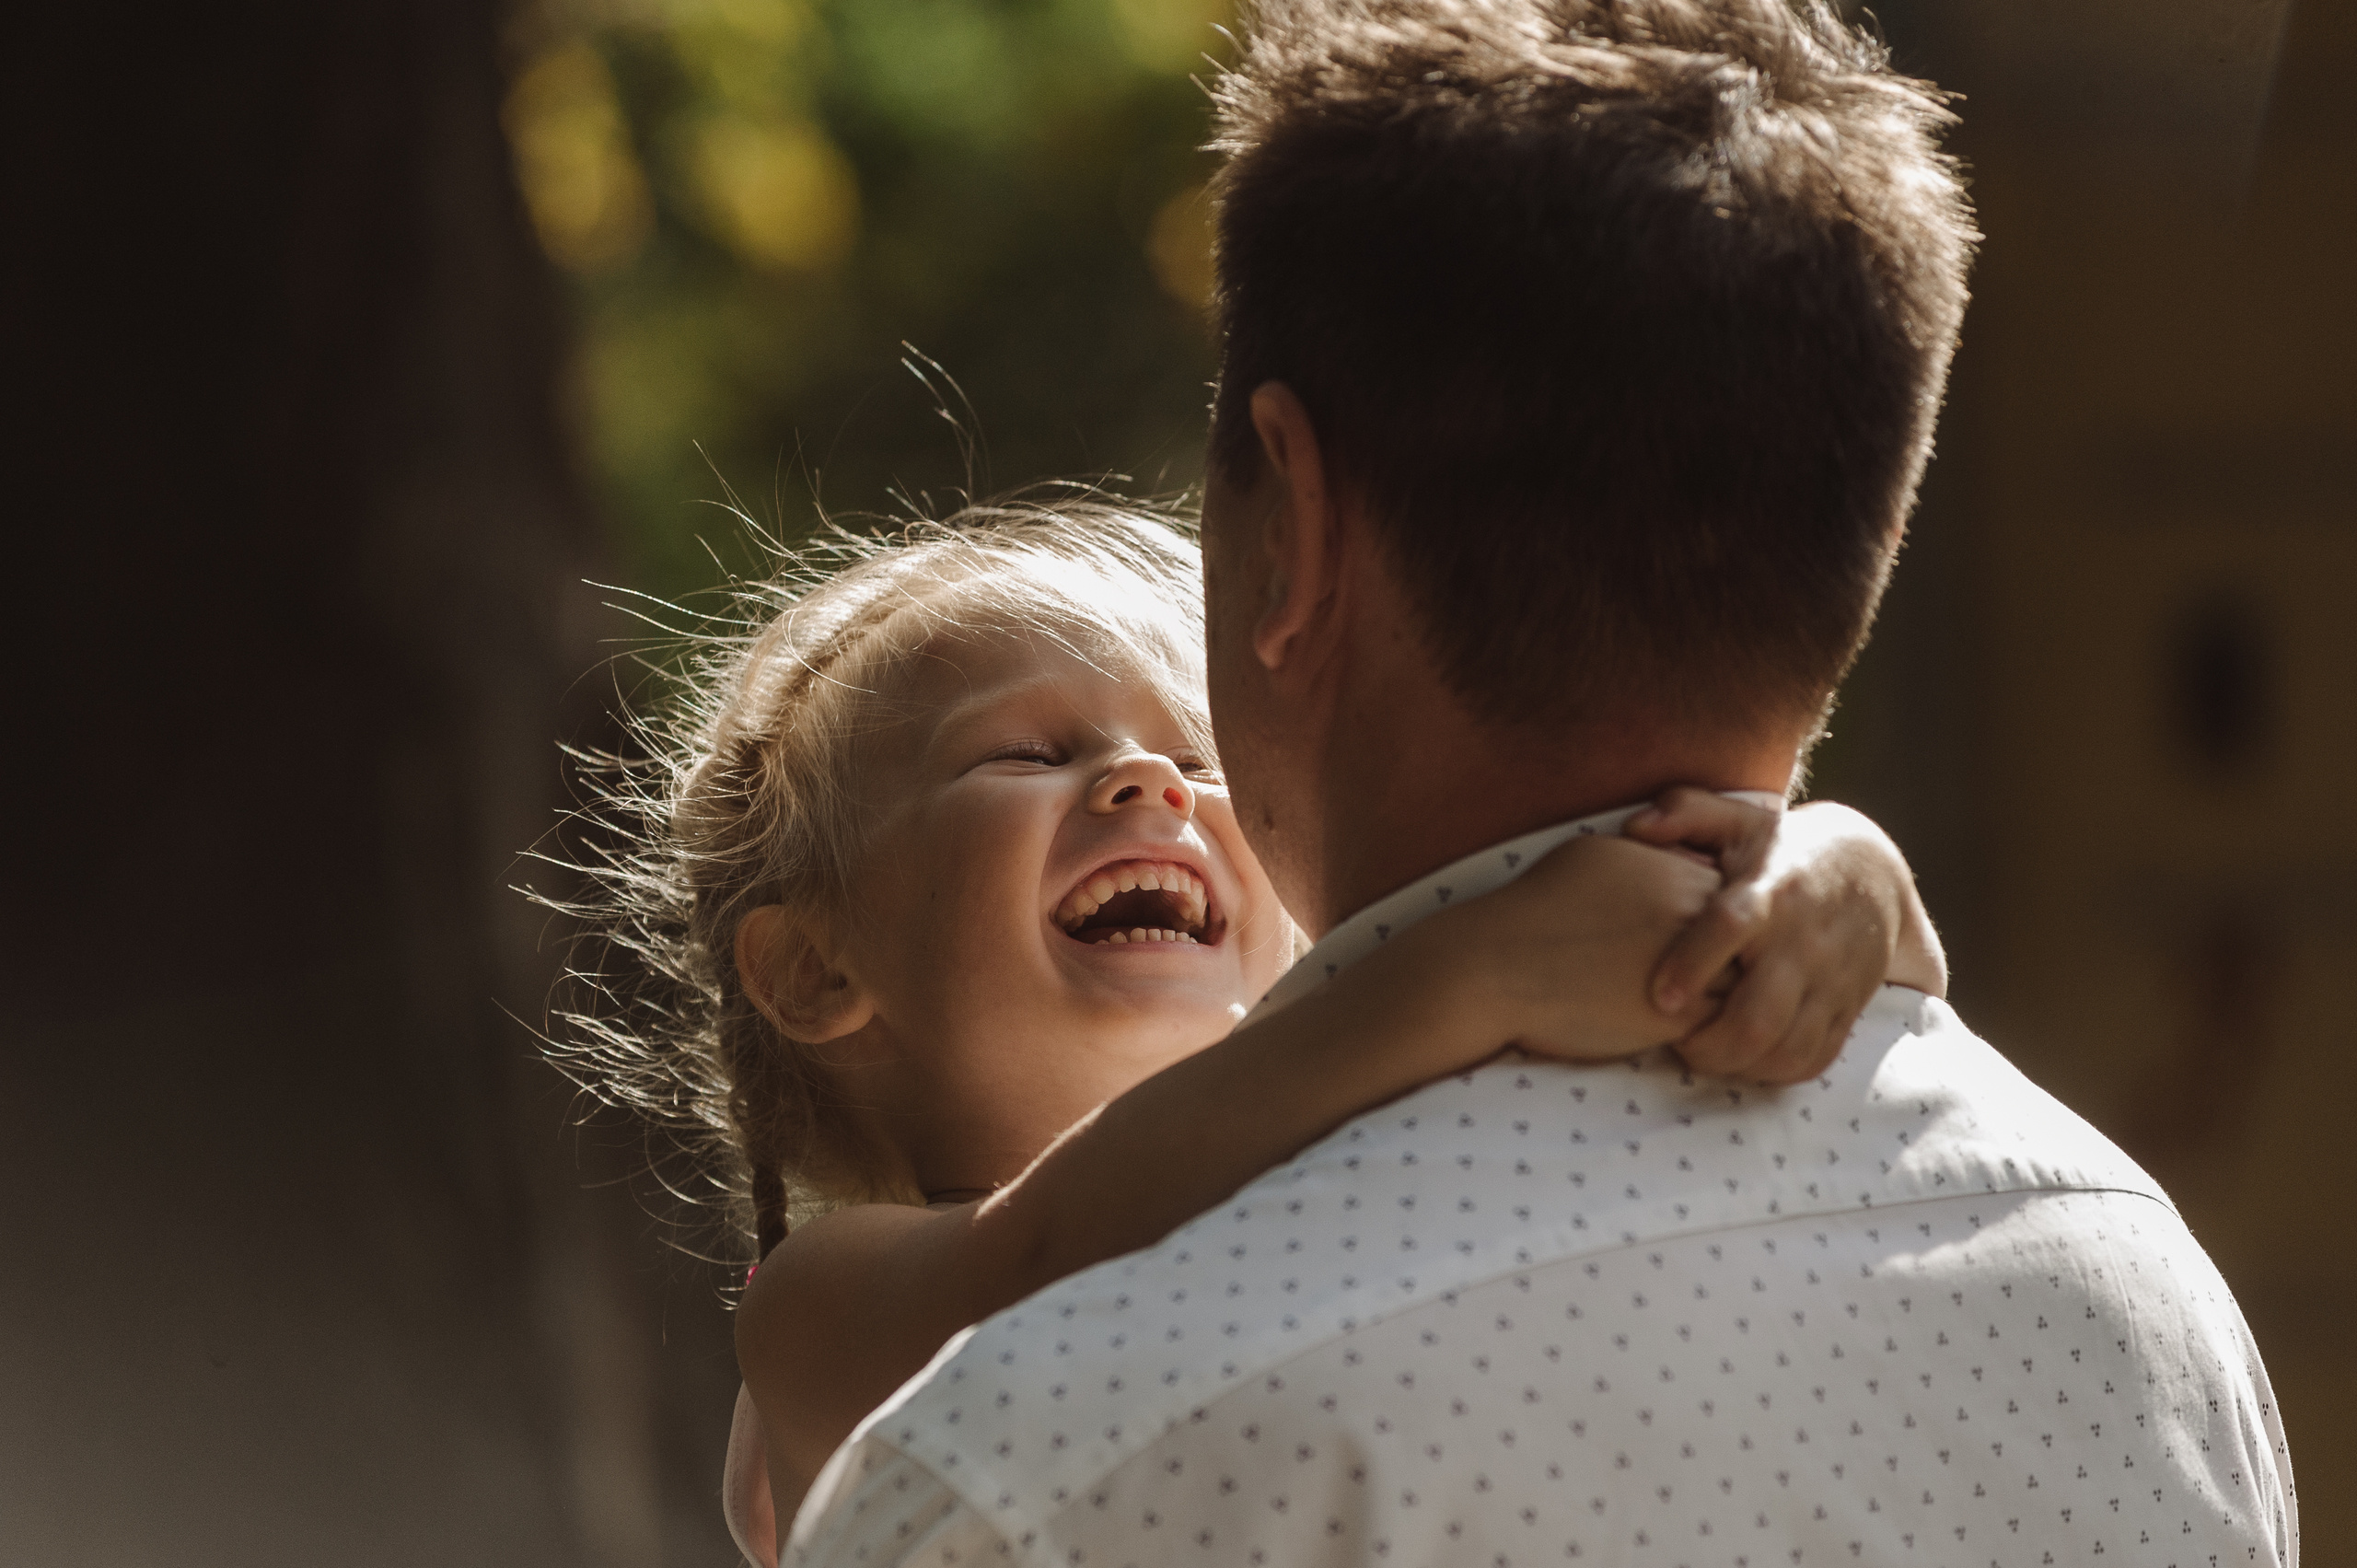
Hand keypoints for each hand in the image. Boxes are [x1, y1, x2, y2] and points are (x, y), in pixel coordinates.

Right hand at [1448, 832, 1724, 1062]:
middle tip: (1721, 978)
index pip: (1736, 898)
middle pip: (1750, 940)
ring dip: (1728, 997)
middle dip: (1736, 960)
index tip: (1700, 943)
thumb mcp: (1598, 857)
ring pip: (1743, 986)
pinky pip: (1720, 1027)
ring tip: (1707, 1009)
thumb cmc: (1537, 908)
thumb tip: (1687, 859)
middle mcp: (1695, 916)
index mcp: (1679, 872)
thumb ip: (1654, 859)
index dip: (1721, 924)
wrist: (1498, 966)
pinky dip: (1710, 1031)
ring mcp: (1692, 966)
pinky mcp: (1678, 1017)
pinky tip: (1682, 1031)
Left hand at [1623, 789, 1945, 1082]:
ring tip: (1703, 1054)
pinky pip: (1814, 1060)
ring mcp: (1830, 981)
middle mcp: (1803, 940)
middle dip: (1709, 1044)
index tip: (1660, 997)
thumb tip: (1634, 827)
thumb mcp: (1740, 820)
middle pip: (1758, 1015)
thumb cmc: (1780, 848)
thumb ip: (1686, 814)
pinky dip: (1774, 1073)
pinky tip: (1742, 1062)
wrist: (1873, 873)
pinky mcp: (1846, 1008)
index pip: (1733, 926)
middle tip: (1675, 1041)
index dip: (1695, 964)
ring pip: (1785, 1048)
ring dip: (1737, 1066)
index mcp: (1771, 889)